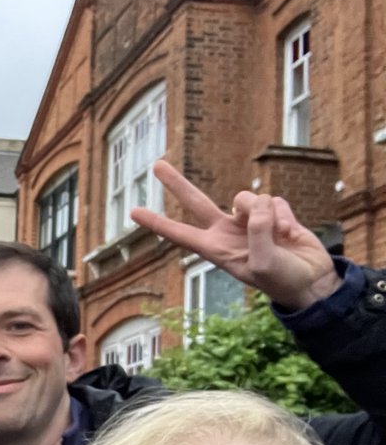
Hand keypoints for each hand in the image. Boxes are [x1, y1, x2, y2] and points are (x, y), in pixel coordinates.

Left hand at [131, 160, 338, 310]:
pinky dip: (284, 215)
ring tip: (278, 236)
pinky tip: (289, 233)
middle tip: (156, 165)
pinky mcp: (271, 211)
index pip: (179, 233)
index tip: (133, 211)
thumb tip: (255, 206)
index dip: (157, 222)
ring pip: (246, 197)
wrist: (311, 280)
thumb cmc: (281, 279)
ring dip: (264, 213)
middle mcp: (227, 231)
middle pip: (196, 202)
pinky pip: (273, 200)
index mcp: (215, 248)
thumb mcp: (263, 263)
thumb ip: (256, 233)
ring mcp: (248, 220)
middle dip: (177, 183)